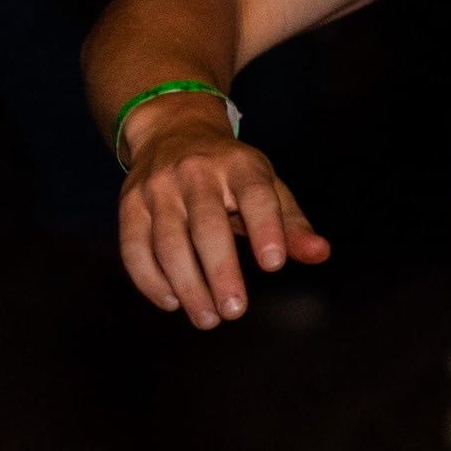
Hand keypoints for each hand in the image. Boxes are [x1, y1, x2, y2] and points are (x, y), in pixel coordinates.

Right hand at [118, 106, 330, 329]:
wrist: (173, 132)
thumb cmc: (231, 171)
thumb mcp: (266, 185)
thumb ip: (291, 224)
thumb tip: (320, 254)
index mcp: (239, 164)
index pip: (256, 194)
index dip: (266, 229)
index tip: (273, 265)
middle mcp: (196, 172)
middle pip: (207, 225)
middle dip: (221, 271)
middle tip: (235, 311)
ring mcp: (158, 188)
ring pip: (168, 242)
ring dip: (187, 285)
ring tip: (208, 318)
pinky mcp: (129, 205)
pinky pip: (134, 247)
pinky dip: (150, 280)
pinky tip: (172, 302)